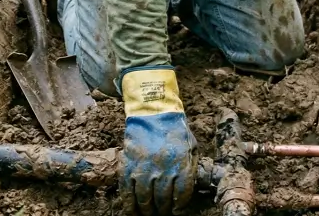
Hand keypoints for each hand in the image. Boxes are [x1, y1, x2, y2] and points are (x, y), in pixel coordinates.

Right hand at [120, 66, 197, 214]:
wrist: (154, 112)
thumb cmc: (175, 130)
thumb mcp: (191, 147)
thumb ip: (190, 168)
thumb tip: (186, 191)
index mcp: (181, 164)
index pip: (181, 194)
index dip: (179, 206)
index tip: (176, 210)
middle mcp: (163, 168)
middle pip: (163, 199)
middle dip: (162, 210)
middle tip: (162, 213)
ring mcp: (145, 167)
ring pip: (144, 198)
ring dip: (146, 210)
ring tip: (148, 213)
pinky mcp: (129, 165)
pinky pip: (128, 190)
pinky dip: (129, 203)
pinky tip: (132, 210)